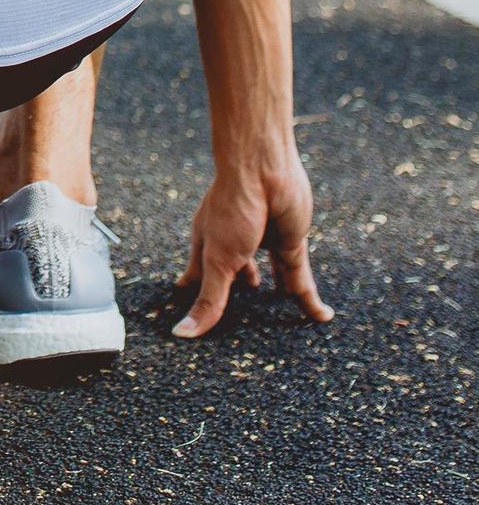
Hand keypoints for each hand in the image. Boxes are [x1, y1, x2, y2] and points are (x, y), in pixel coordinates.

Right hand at [173, 147, 333, 336]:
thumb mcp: (218, 263)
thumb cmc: (232, 208)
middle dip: (234, 290)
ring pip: (271, 276)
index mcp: (206, 246)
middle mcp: (234, 245)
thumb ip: (209, 300)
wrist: (263, 171)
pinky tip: (321, 317)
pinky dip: (309, 298)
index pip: (197, 276)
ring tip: (277, 304)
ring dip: (275, 290)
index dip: (192, 291)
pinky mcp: (291, 242)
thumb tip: (183, 334)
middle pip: (234, 275)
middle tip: (233, 309)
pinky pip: (301, 276)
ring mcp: (263, 243)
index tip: (186, 303)